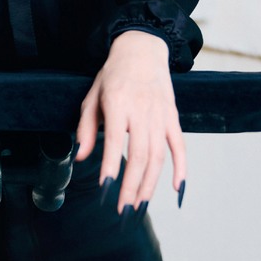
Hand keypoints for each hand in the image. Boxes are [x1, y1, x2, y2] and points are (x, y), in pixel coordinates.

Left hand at [75, 30, 186, 212]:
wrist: (142, 50)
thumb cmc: (113, 76)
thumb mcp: (92, 97)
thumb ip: (86, 127)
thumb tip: (80, 156)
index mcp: (118, 103)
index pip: (115, 140)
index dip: (112, 166)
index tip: (105, 190)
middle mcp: (142, 110)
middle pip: (140, 155)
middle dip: (131, 185)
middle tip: (123, 210)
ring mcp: (161, 115)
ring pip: (159, 155)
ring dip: (150, 183)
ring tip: (140, 205)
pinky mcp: (173, 117)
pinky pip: (180, 146)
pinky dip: (181, 168)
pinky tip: (176, 188)